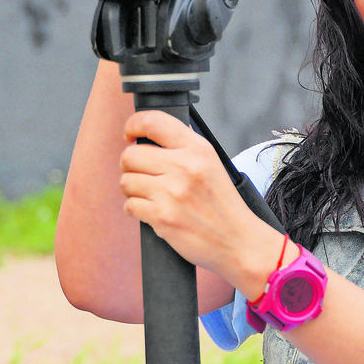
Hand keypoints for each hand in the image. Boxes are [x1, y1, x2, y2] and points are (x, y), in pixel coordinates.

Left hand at [118, 109, 281, 296]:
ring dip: (133, 190)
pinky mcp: (162, 216)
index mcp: (197, 149)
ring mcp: (171, 192)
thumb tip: (153, 133)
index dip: (133, 125)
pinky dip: (136, 209)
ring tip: (151, 195)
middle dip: (131, 166)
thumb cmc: (223, 205)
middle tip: (142, 174)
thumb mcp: (212, 164)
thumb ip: (185, 147)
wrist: (237, 240)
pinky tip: (153, 211)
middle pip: (130, 155)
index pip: (153, 122)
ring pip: (126, 181)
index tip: (130, 134)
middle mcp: (184, 167)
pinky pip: (130, 205)